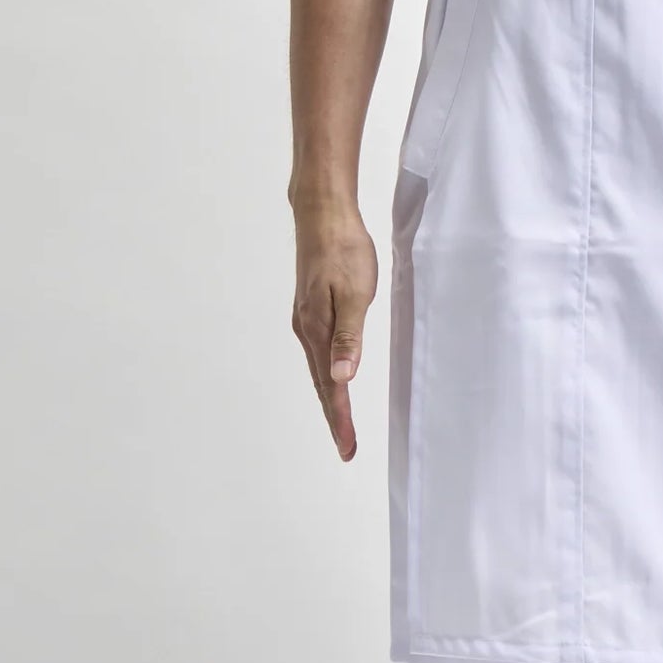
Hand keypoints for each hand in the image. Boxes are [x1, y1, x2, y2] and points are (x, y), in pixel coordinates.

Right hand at [292, 210, 379, 460]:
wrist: (322, 214)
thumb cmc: (344, 249)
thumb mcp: (356, 294)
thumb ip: (349, 337)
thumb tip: (343, 377)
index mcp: (317, 330)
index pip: (331, 386)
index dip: (340, 419)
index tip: (347, 448)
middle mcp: (306, 329)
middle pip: (321, 383)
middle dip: (334, 417)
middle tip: (346, 447)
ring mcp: (305, 319)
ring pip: (318, 368)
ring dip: (330, 397)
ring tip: (341, 423)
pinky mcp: (310, 308)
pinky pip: (318, 351)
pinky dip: (327, 373)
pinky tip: (334, 377)